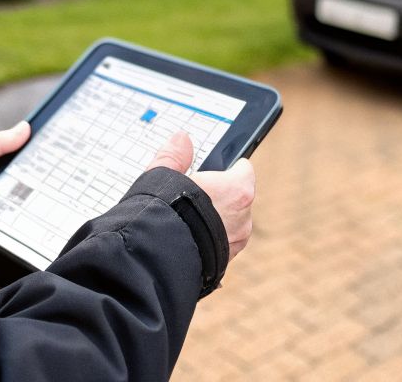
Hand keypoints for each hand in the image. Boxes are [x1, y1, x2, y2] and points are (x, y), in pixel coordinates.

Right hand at [146, 131, 256, 261]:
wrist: (157, 259)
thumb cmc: (164, 214)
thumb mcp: (162, 175)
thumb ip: (174, 156)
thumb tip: (182, 140)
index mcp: (238, 190)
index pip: (244, 170)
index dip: (228, 168)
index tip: (215, 170)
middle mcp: (244, 217)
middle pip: (238, 197)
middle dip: (220, 195)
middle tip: (194, 194)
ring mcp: (236, 242)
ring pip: (231, 224)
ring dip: (216, 220)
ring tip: (188, 218)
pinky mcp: (224, 262)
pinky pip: (221, 244)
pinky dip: (209, 239)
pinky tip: (189, 237)